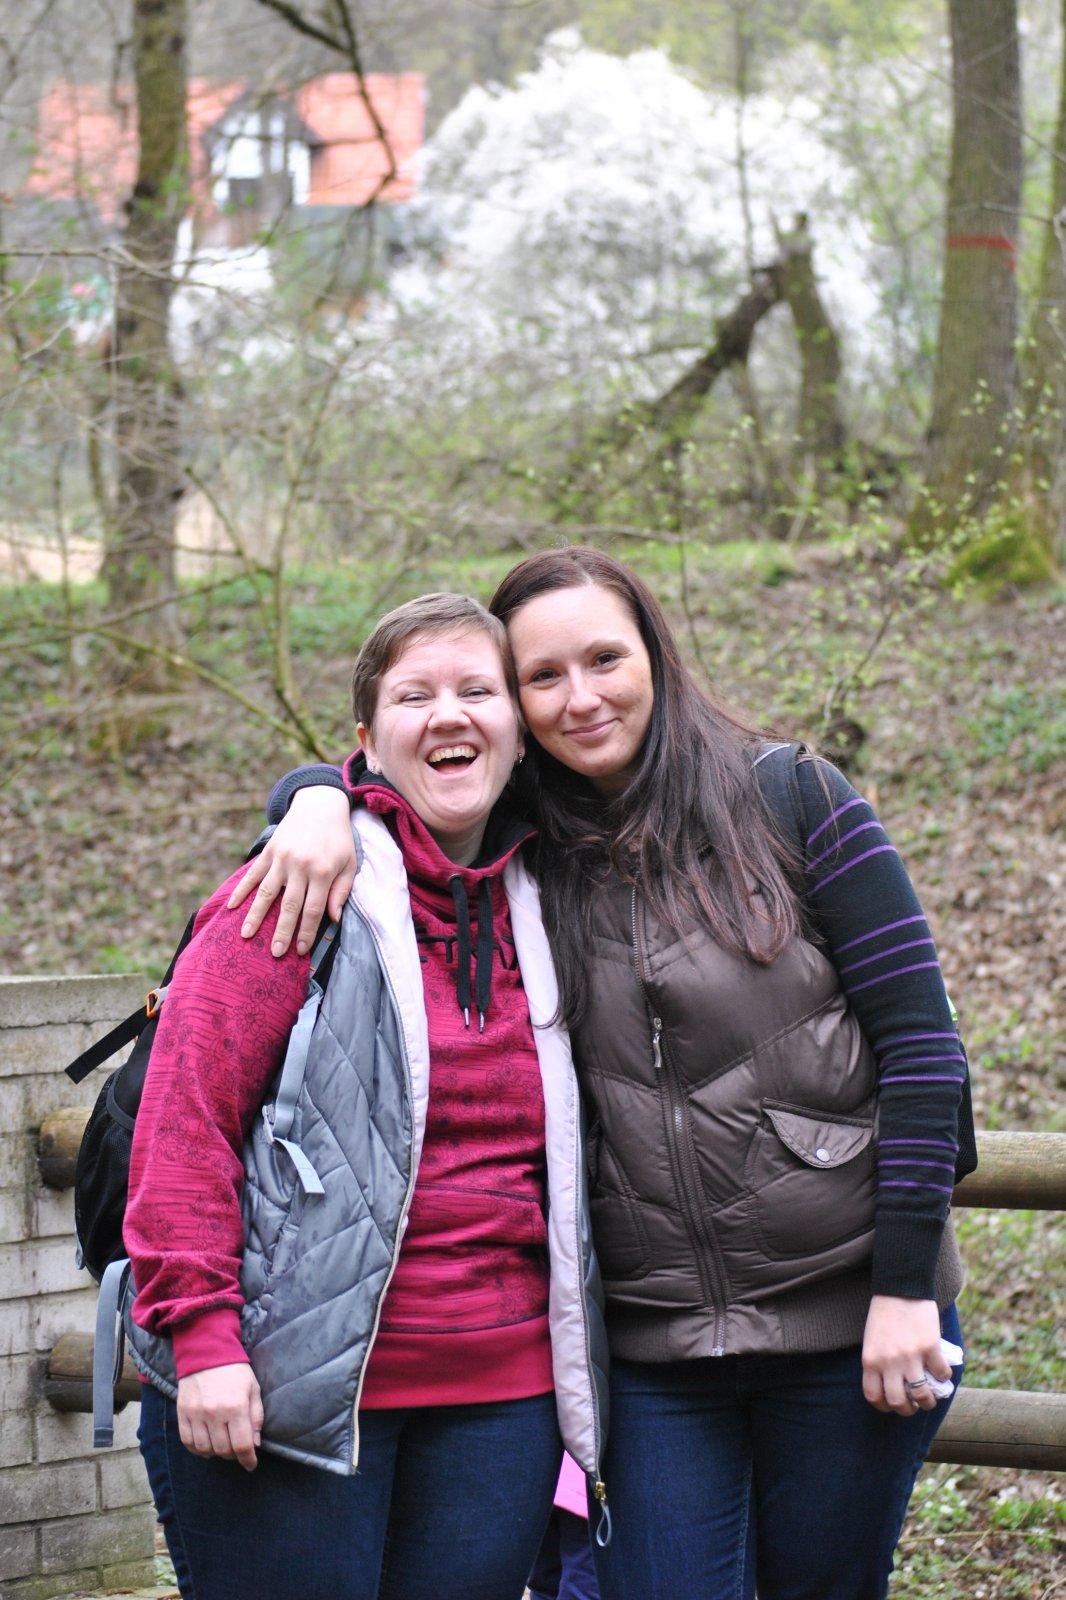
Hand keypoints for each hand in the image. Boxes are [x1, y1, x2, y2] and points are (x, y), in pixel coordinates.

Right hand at [177, 1363, 263, 1470]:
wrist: (206, 1351)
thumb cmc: (235, 1370)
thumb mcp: (253, 1389)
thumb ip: (256, 1416)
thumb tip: (255, 1444)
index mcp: (236, 1406)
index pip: (242, 1445)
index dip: (248, 1460)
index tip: (251, 1464)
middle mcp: (215, 1413)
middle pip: (223, 1450)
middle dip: (233, 1455)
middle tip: (237, 1450)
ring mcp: (196, 1414)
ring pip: (205, 1449)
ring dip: (216, 1453)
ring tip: (222, 1446)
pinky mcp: (182, 1412)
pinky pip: (187, 1441)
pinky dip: (197, 1449)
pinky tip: (206, 1446)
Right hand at [227, 788, 356, 956]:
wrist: (319, 805)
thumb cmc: (338, 839)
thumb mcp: (349, 863)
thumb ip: (341, 891)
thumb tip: (334, 919)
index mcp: (323, 871)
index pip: (314, 909)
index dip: (307, 932)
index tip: (301, 950)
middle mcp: (301, 866)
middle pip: (289, 906)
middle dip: (282, 932)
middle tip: (275, 953)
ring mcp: (282, 858)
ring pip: (267, 893)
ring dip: (255, 916)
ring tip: (246, 936)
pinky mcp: (269, 851)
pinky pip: (253, 874)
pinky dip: (242, 890)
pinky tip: (233, 907)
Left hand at [861, 1295, 950, 1415]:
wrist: (901, 1288)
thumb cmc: (884, 1313)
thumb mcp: (872, 1340)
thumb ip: (879, 1362)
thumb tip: (893, 1385)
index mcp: (870, 1360)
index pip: (873, 1396)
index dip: (884, 1406)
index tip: (892, 1404)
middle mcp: (889, 1362)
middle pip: (898, 1402)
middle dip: (907, 1410)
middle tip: (914, 1405)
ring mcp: (910, 1356)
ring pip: (921, 1395)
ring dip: (927, 1402)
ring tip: (929, 1398)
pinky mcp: (930, 1348)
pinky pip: (941, 1374)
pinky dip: (944, 1377)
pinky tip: (941, 1371)